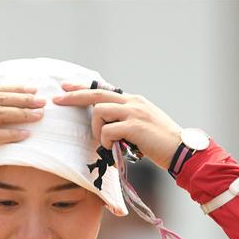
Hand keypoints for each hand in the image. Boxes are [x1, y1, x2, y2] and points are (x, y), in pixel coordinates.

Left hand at [52, 84, 181, 169]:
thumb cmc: (160, 144)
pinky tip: (114, 151)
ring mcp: (133, 112)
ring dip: (96, 130)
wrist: (181, 150)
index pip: (103, 89)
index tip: (66, 87)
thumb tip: (106, 128)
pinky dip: (106, 142)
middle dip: (74, 97)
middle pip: (96, 94)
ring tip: (107, 144)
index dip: (83, 87)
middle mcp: (132, 101)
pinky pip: (107, 131)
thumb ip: (124, 122)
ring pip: (99, 112)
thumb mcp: (141, 126)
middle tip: (57, 101)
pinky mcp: (134, 126)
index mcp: (133, 100)